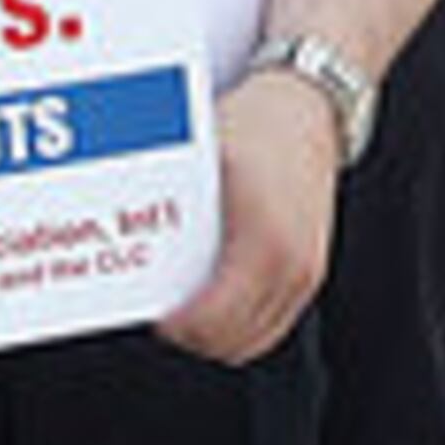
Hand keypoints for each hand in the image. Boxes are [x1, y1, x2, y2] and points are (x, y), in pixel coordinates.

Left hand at [156, 70, 338, 364]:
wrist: (310, 104)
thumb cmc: (258, 123)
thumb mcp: (205, 164)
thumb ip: (172, 211)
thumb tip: (131, 245)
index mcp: (263, 242)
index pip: (212, 319)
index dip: (176, 326)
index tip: (156, 313)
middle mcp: (291, 264)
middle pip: (231, 340)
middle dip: (193, 333)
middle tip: (167, 310)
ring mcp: (307, 271)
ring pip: (254, 340)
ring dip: (218, 334)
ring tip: (191, 309)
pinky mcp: (313, 270)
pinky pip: (274, 323)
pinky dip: (244, 323)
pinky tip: (222, 300)